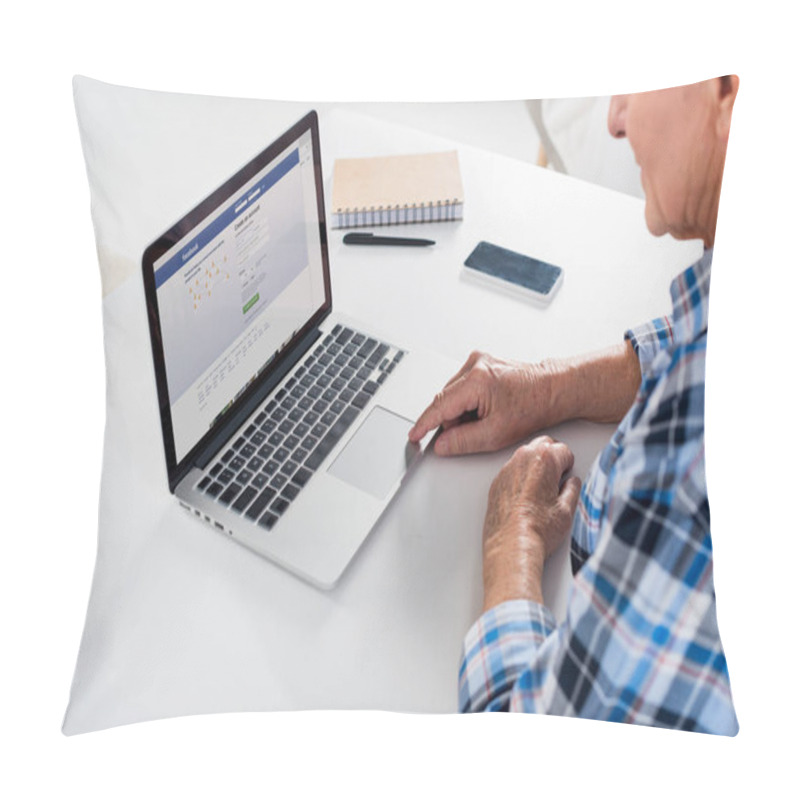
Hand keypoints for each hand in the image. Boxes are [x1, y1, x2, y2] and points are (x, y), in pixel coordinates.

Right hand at [408, 351, 558, 455]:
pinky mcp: (481, 363)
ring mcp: (477, 361)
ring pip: (453, 394)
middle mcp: (474, 365)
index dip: (424, 424)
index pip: (439, 406)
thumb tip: (442, 444)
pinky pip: (462, 387)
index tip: (414, 435)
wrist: (552, 389)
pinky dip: (468, 402)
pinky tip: (486, 408)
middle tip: (473, 432)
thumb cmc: (533, 406)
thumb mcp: (496, 434)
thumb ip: (463, 441)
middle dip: (453, 421)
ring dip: (461, 411)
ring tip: (486, 418)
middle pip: (445, 400)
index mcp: (476, 380)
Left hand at [481, 436, 581, 610]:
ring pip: (525, 456)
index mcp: (544, 460)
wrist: (511, 546)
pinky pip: (511, 470)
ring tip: (542, 488)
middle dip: (553, 457)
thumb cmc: (538, 530)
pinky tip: (527, 496)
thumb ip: (573, 489)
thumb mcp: (567, 510)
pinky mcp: (496, 483)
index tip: (568, 474)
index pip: (563, 449)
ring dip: (535, 465)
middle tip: (558, 477)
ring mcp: (506, 470)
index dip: (569, 463)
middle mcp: (522, 459)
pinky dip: (520, 477)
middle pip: (543, 445)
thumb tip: (572, 484)